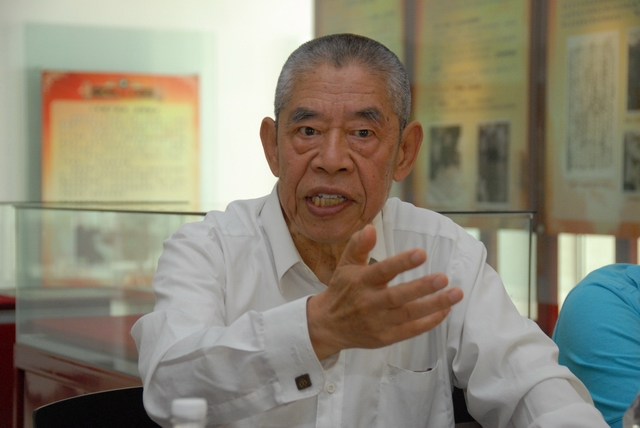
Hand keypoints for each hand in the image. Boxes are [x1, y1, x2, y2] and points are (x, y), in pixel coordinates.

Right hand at [307, 224, 462, 359]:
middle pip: (398, 295)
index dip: (401, 263)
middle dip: (422, 287)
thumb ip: (358, 246)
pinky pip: (411, 330)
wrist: (329, 325)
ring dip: (434, 304)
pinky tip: (446, 310)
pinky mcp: (386, 337)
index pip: (383, 271)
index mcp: (361, 282)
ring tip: (456, 293)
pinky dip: (430, 321)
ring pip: (409, 314)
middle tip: (443, 278)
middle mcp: (370, 302)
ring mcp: (379, 322)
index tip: (421, 254)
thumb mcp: (346, 265)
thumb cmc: (342, 290)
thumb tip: (370, 228)